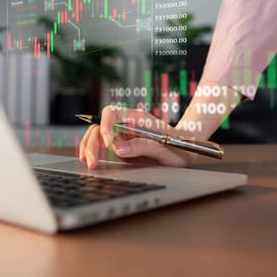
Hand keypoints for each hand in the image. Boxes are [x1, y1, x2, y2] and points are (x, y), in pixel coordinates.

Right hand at [78, 106, 196, 168]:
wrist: (186, 151)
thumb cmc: (179, 146)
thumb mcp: (165, 148)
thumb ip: (143, 146)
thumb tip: (118, 148)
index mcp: (136, 118)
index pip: (112, 113)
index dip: (105, 126)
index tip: (107, 142)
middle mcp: (126, 124)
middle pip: (99, 126)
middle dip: (92, 142)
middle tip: (92, 162)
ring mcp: (122, 135)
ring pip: (97, 135)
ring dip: (89, 147)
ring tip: (89, 163)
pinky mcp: (120, 146)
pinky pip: (101, 146)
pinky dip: (93, 152)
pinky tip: (90, 161)